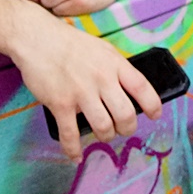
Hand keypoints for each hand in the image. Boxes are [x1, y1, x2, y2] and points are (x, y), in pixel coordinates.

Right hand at [9, 13, 161, 161]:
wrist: (36, 38)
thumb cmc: (69, 44)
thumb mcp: (101, 48)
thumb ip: (116, 68)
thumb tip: (129, 91)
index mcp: (114, 63)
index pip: (142, 87)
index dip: (153, 105)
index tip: (155, 115)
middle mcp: (101, 78)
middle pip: (126, 114)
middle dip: (128, 128)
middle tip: (124, 129)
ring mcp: (81, 92)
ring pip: (104, 127)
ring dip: (106, 137)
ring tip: (103, 134)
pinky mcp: (60, 103)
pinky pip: (71, 135)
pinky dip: (74, 150)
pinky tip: (76, 155)